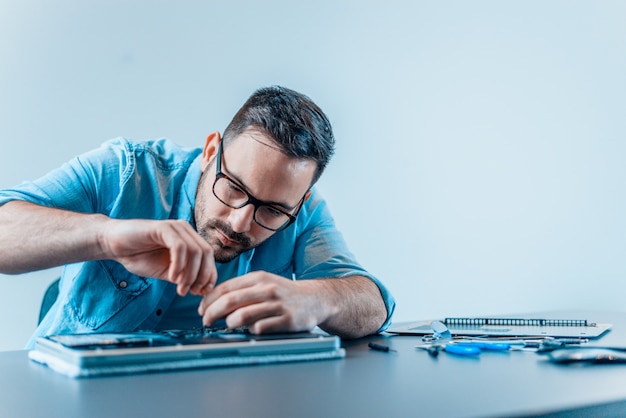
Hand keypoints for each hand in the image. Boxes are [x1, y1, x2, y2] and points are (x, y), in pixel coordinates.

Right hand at [102, 219, 216, 295]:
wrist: (115, 245)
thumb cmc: (140, 257)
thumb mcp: (168, 272)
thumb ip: (185, 278)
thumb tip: (203, 289)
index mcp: (189, 239)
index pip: (209, 256)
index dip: (209, 275)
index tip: (202, 292)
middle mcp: (186, 230)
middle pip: (206, 253)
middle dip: (202, 275)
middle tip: (192, 292)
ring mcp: (175, 227)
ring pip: (195, 251)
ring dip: (190, 274)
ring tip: (180, 288)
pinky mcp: (163, 227)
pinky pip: (179, 247)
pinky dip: (179, 264)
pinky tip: (171, 277)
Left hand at [198, 271, 327, 332]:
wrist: (315, 299)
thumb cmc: (283, 293)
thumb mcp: (263, 283)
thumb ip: (241, 290)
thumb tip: (212, 301)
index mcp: (259, 277)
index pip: (226, 288)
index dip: (209, 300)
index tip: (201, 310)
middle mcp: (267, 289)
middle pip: (230, 302)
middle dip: (212, 313)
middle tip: (206, 321)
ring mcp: (278, 305)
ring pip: (242, 316)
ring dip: (230, 323)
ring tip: (229, 326)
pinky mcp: (287, 320)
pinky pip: (260, 329)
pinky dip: (251, 331)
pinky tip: (253, 329)